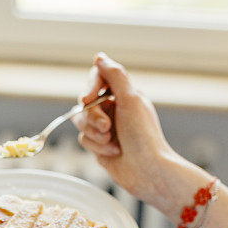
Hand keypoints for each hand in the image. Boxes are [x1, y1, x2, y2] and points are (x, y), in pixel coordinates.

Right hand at [75, 52, 177, 203]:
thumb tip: (99, 57)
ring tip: (112, 142)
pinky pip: (84, 139)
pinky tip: (114, 153)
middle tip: (108, 127)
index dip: (90, 87)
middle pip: (85, 102)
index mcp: (125, 94)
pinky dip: (97, 147)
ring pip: (81, 121)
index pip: (98, 78)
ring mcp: (105, 128)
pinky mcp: (99, 146)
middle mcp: (114, 109)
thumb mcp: (131, 98)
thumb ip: (114, 75)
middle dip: (94, 117)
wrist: (146, 171)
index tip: (88, 98)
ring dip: (95, 133)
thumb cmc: (143, 136)